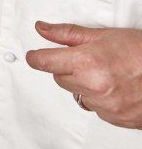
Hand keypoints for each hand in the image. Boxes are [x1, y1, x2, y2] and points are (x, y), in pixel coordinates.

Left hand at [26, 21, 141, 128]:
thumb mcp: (105, 36)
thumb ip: (68, 34)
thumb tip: (43, 29)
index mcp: (88, 62)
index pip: (44, 62)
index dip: (36, 58)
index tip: (32, 56)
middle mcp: (94, 86)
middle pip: (59, 78)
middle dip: (67, 68)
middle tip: (88, 60)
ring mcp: (104, 105)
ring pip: (77, 94)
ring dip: (84, 85)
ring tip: (107, 73)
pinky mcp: (114, 119)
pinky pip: (95, 108)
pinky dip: (100, 99)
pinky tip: (115, 88)